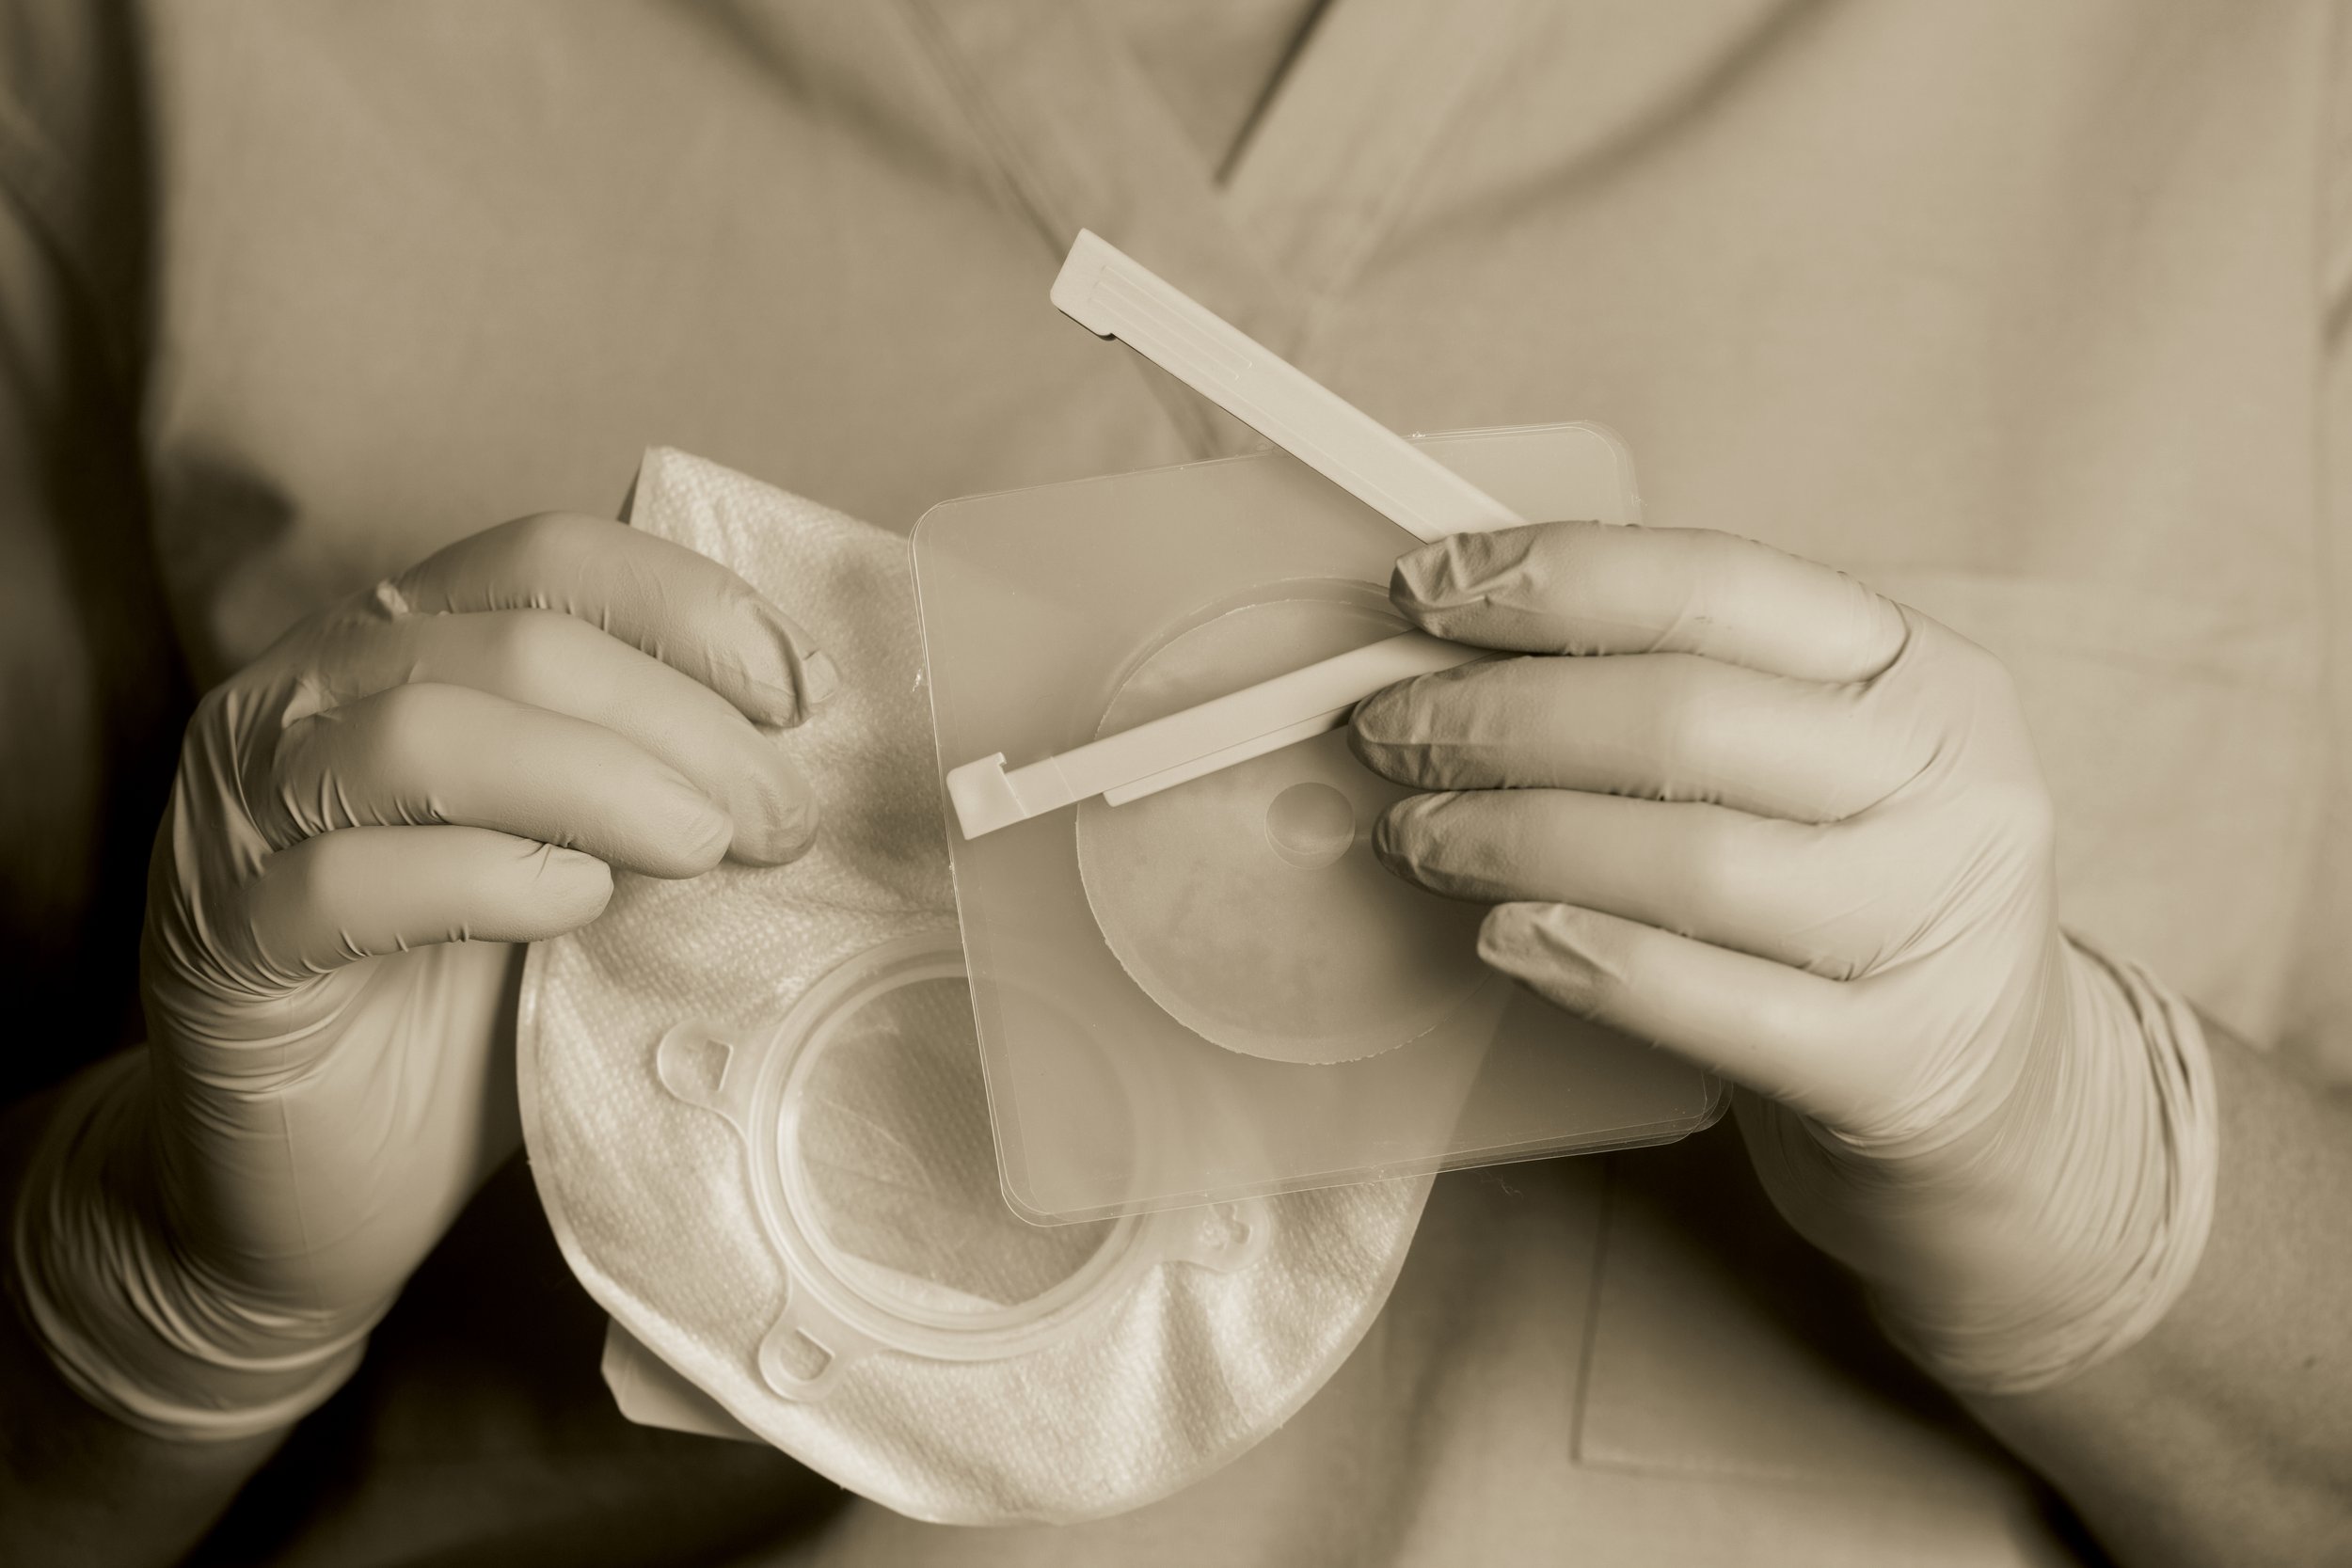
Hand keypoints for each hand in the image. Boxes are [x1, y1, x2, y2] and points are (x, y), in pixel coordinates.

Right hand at [14, 513, 834, 1436]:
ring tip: (704, 851)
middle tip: (780, 815)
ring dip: (600, 782)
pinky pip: (349, 879)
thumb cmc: (465, 1014)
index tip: (801, 698)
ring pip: (424, 732)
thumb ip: (654, 787)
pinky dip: (489, 878)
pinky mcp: (223, 942)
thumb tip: (805, 743)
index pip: (549, 559)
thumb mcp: (586, 869)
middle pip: (513, 643)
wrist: (311, 1186)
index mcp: (399, 647)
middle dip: (681, 722)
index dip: (691, 609)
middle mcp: (305, 698)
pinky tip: (578, 907)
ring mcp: (243, 815)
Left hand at [1351, 521, 2213, 1393]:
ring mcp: (1940, 928)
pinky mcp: (1900, 1064)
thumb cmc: (1853, 902)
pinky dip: (1589, 960)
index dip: (1553, 578)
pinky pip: (1716, 1002)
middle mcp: (1954, 785)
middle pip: (1685, 718)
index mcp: (1924, 674)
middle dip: (1500, 716)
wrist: (2002, 1100)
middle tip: (1385, 732)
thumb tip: (1457, 648)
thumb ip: (1683, 695)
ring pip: (1690, 858)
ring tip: (1413, 836)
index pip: (1719, 584)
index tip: (1418, 590)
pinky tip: (1501, 938)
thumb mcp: (1818, 769)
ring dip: (1513, 837)